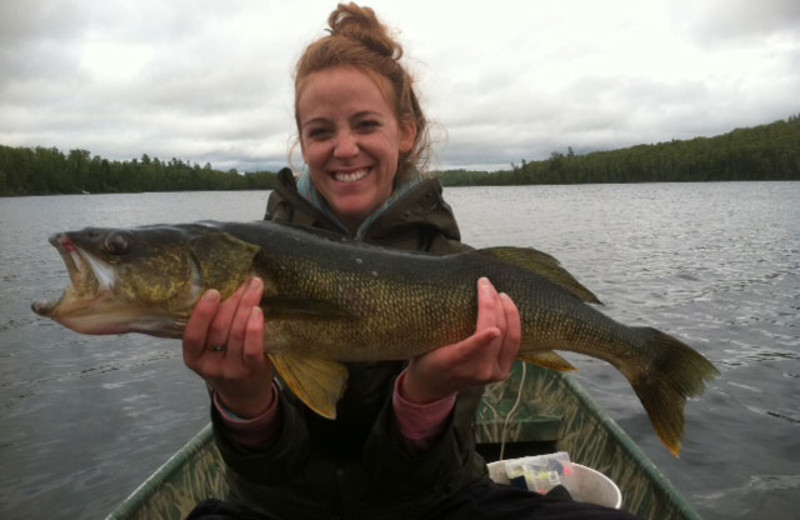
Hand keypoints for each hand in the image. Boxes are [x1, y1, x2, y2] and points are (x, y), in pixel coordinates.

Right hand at [182, 277, 274, 417]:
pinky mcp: (251, 371)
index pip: (192, 335)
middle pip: (218, 328)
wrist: (246, 398)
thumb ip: (212, 329)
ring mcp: (231, 369)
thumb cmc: (227, 365)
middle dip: (232, 300)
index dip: (202, 313)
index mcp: (193, 358)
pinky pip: (252, 347)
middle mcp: (210, 365)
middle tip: (244, 281)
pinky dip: (255, 328)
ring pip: (236, 333)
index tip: (214, 291)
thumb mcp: (210, 352)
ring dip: (246, 306)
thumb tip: (227, 288)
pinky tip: (258, 310)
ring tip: (255, 287)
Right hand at [401, 277, 520, 403]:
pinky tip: (509, 308)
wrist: (432, 387)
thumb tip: (451, 292)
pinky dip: (514, 324)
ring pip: (510, 337)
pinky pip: (513, 344)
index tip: (491, 326)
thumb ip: (441, 326)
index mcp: (454, 363)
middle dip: (492, 303)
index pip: (471, 349)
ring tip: (499, 294)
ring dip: (508, 311)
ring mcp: (493, 373)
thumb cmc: (426, 359)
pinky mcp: (502, 372)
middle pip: (494, 332)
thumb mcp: (426, 344)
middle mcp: (478, 371)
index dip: (482, 338)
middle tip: (485, 283)